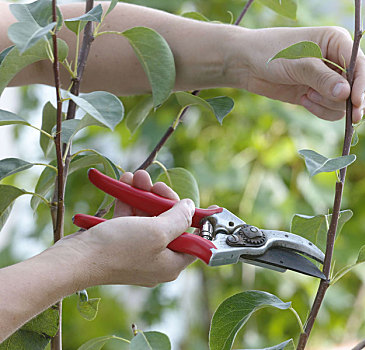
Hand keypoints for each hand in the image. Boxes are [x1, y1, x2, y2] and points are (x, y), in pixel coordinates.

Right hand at [56, 170, 195, 287]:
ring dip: (143, 194)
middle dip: (162, 199)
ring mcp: (138, 250)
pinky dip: (128, 200)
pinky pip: (130, 218)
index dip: (198, 221)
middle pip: (170, 224)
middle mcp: (157, 259)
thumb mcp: (158, 231)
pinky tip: (124, 181)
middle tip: (156, 184)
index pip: (194, 241)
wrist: (76, 259)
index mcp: (172, 263)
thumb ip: (179, 218)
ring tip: (137, 176)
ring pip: (148, 217)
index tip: (202, 204)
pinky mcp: (120, 242)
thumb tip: (190, 207)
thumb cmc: (119, 249)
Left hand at [238, 26, 364, 122]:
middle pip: (356, 86)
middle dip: (348, 100)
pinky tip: (304, 101)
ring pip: (343, 102)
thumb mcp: (297, 64)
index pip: (360, 65)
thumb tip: (346, 94)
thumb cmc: (271, 53)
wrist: (246, 64)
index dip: (361, 84)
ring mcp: (327, 79)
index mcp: (336, 41)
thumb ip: (321, 79)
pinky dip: (320, 110)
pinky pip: (330, 110)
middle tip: (349, 116)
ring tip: (307, 95)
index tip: (355, 102)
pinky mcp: (316, 93)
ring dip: (328, 104)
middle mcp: (336, 60)